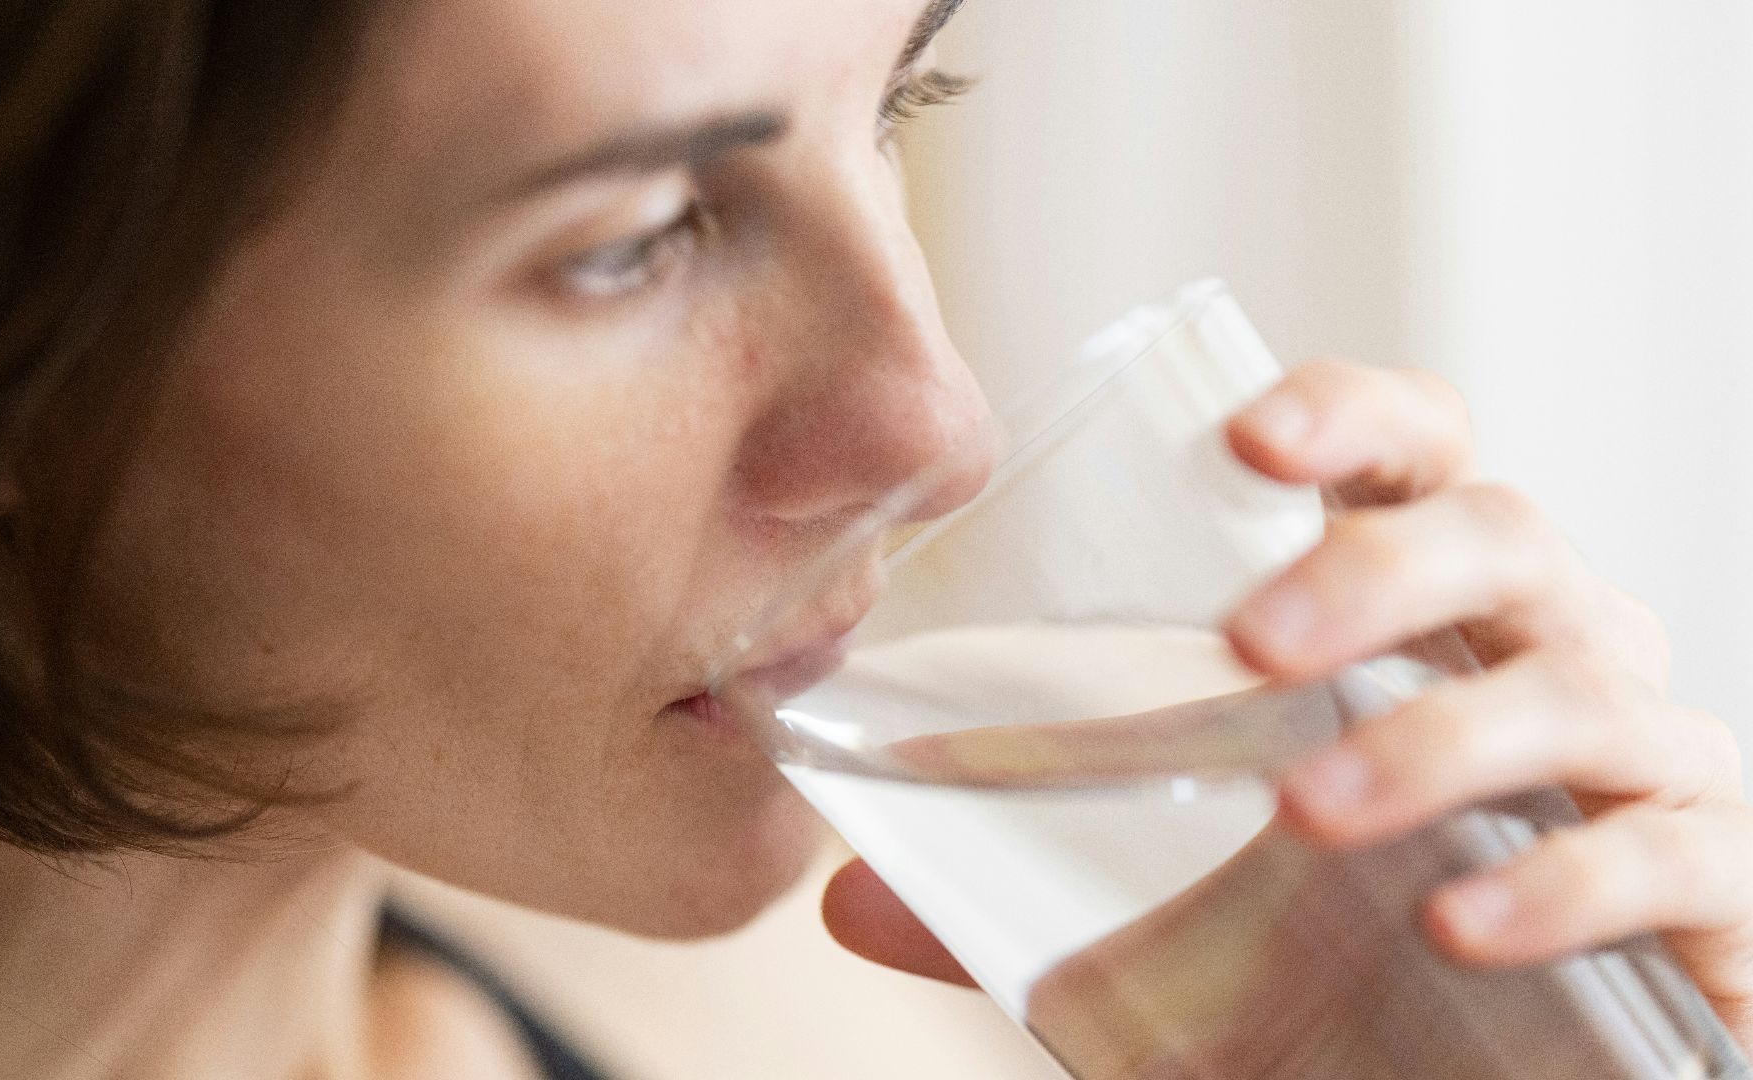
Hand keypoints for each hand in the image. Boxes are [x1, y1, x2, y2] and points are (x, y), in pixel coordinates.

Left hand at [822, 359, 1752, 1049]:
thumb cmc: (1352, 969)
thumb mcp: (1178, 928)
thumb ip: (1032, 900)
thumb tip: (849, 898)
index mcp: (1428, 621)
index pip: (1417, 459)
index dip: (1351, 417)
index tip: (1245, 438)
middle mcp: (1550, 656)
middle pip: (1503, 537)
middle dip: (1378, 571)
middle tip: (1250, 644)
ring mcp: (1646, 763)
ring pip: (1582, 685)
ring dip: (1441, 738)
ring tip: (1312, 806)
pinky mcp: (1715, 887)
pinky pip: (1672, 852)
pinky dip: (1569, 879)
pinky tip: (1462, 922)